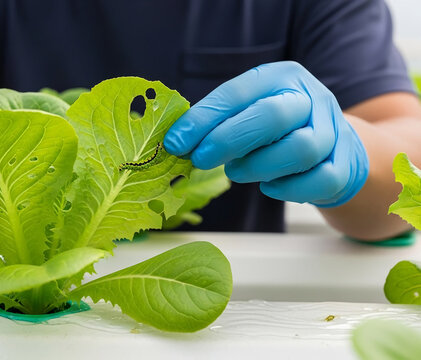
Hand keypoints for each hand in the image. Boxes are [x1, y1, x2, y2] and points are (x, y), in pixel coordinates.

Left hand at [164, 61, 368, 206]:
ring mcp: (333, 129)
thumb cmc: (276, 129)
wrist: (333, 146)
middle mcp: (310, 97)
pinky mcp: (346, 163)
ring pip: (300, 149)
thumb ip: (217, 123)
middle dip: (228, 140)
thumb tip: (176, 143)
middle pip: (272, 116)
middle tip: (200, 159)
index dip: (202, 119)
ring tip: (237, 171)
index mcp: (280, 77)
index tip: (175, 143)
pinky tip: (269, 186)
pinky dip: (288, 188)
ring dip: (258, 167)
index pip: (237, 93)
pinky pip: (320, 180)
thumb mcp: (248, 111)